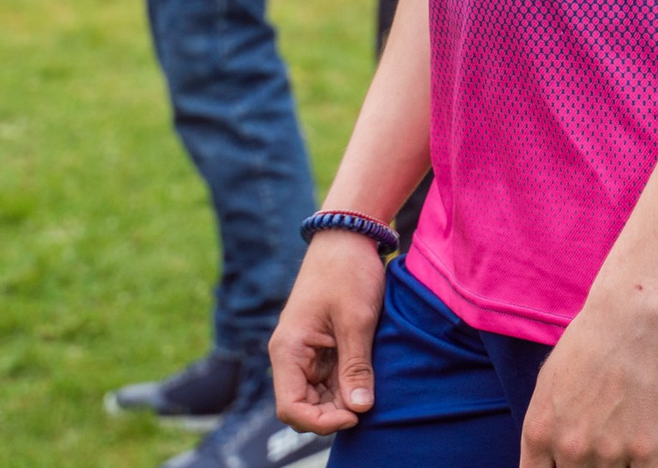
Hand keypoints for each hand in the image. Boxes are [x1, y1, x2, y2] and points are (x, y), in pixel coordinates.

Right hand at [271, 228, 389, 433]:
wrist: (348, 236)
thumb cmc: (348, 272)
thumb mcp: (357, 320)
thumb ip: (356, 366)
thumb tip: (359, 408)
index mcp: (288, 349)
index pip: (290, 407)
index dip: (320, 421)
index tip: (354, 414)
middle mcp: (290, 355)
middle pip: (303, 406)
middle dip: (333, 413)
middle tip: (367, 404)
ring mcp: (305, 352)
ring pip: (317, 396)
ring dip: (341, 401)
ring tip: (370, 391)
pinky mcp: (320, 347)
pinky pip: (328, 379)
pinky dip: (345, 386)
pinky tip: (367, 380)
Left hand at [518, 293, 657, 465]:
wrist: (629, 320)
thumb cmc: (585, 344)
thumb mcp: (545, 388)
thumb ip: (543, 432)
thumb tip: (551, 462)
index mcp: (538, 435)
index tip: (564, 463)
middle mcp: (570, 450)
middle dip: (584, 467)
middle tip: (597, 442)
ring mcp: (609, 452)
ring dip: (614, 466)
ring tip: (619, 438)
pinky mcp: (647, 449)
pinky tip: (640, 454)